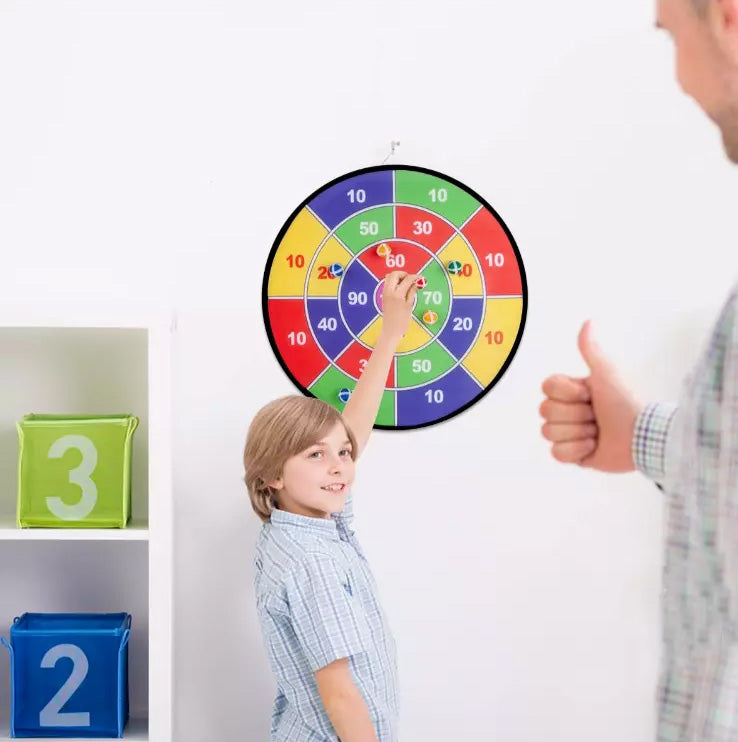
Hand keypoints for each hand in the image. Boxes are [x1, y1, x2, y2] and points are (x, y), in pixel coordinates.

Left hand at [380, 271, 418, 341]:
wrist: (391, 330)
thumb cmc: (401, 321)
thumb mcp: (409, 305)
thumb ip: (412, 292)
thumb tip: (416, 283)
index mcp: (397, 294)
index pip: (407, 279)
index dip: (415, 277)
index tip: (420, 278)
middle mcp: (389, 292)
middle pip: (395, 274)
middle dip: (404, 274)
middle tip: (411, 279)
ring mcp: (385, 293)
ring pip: (389, 277)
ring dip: (398, 277)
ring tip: (406, 283)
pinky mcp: (383, 295)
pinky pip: (387, 283)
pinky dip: (394, 281)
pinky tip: (401, 288)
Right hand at [539, 320, 642, 471]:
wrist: (642, 435)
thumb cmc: (626, 401)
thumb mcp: (607, 373)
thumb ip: (591, 350)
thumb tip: (588, 322)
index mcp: (572, 392)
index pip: (547, 388)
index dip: (566, 393)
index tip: (588, 394)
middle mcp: (568, 412)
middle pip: (546, 411)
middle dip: (575, 414)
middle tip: (597, 415)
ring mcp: (569, 434)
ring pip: (549, 432)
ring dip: (578, 432)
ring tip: (598, 432)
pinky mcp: (574, 455)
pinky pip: (557, 453)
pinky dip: (577, 450)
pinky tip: (594, 446)